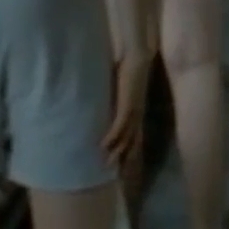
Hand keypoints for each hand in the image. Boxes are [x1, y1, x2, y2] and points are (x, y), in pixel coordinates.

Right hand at [104, 47, 151, 168]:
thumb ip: (107, 98)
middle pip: (132, 141)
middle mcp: (137, 113)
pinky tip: (104, 147)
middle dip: (124, 158)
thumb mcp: (114, 88)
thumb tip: (92, 103)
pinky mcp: (128, 104)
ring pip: (127, 137)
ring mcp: (133, 110)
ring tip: (106, 165)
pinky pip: (120, 125)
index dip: (128, 151)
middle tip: (114, 174)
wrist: (134, 54)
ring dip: (116, 152)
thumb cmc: (123, 67)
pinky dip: (113, 137)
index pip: (133, 136)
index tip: (121, 165)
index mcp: (135, 110)